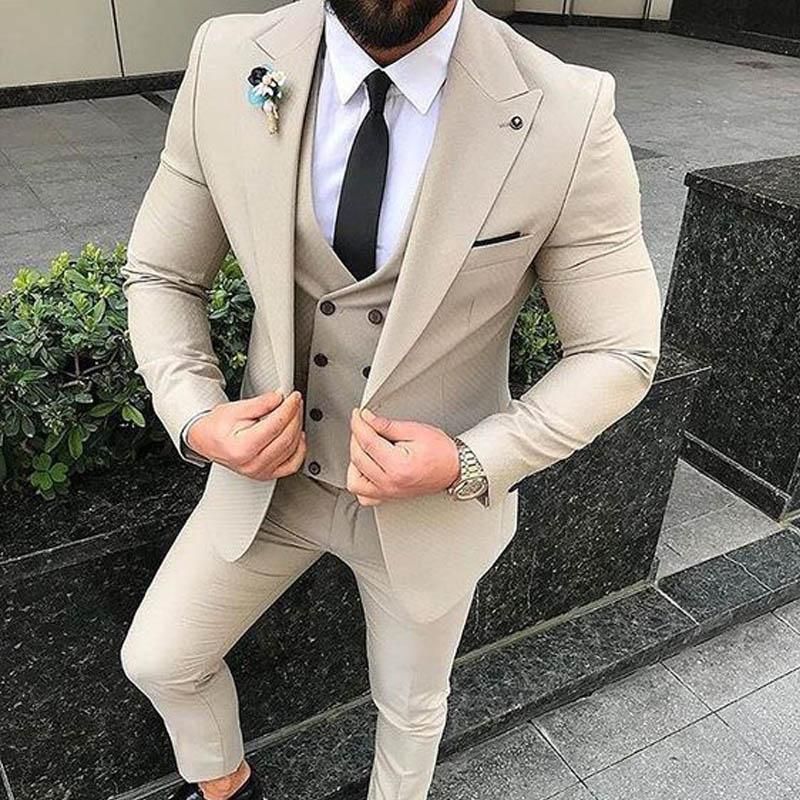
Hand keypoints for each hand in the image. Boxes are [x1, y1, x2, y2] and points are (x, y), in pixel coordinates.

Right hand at [186, 390, 306, 480]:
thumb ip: (259, 404)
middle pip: (286, 437)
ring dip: (297, 429)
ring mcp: (260, 472)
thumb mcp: (234, 409)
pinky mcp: (266, 474)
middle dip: (294, 416)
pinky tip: (297, 436)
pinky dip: (299, 450)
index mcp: (242, 448)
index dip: (288, 408)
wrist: (205, 441)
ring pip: (291, 450)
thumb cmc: (215, 428)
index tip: (293, 397)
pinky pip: (292, 465)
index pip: (275, 425)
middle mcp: (252, 464)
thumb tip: (279, 398)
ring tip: (294, 414)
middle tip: (295, 402)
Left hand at [347, 407, 459, 505]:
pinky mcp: (388, 496)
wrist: (455, 468)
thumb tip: (368, 419)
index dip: (359, 425)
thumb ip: (388, 426)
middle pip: (358, 458)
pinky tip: (365, 467)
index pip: (367, 442)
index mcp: (397, 466)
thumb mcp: (416, 430)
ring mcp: (388, 492)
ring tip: (364, 446)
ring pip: (354, 480)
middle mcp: (390, 483)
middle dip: (357, 437)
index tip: (358, 415)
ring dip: (355, 461)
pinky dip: (359, 481)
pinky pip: (364, 495)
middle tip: (363, 425)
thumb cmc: (442, 452)